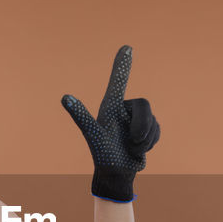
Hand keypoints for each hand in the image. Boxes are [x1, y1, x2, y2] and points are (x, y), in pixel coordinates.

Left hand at [61, 45, 160, 201]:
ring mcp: (137, 119)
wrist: (116, 174)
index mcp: (110, 106)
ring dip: (145, 139)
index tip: (127, 47)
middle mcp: (124, 109)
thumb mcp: (93, 134)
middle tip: (133, 142)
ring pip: (153, 120)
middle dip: (142, 126)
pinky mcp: (148, 129)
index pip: (118, 80)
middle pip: (144, 104)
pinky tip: (138, 149)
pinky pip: (158, 130)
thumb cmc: (102, 154)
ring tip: (131, 148)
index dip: (122, 64)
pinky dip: (150, 143)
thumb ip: (81, 115)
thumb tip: (65, 97)